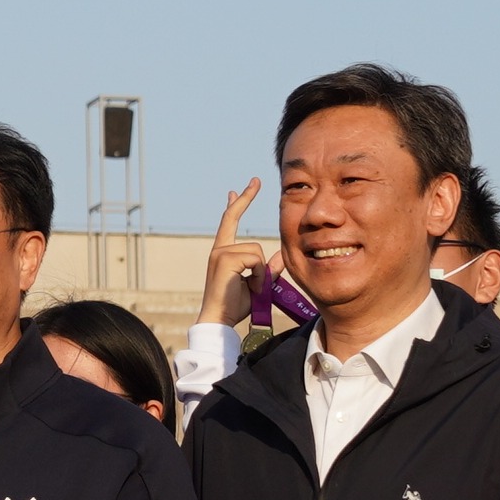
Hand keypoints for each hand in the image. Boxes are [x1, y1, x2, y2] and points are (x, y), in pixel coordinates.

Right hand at [199, 181, 270, 328]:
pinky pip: (254, 259)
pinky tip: (248, 286)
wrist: (220, 320)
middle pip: (233, 217)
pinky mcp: (224, 259)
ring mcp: (220, 252)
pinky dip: (257, 274)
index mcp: (224, 252)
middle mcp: (219, 249)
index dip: (235, 204)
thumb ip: (268, 269)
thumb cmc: (235, 305)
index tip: (235, 189)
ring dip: (260, 271)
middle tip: (256, 180)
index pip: (229, 221)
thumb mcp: (257, 284)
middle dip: (245, 197)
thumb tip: (281, 255)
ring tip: (252, 288)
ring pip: (256, 250)